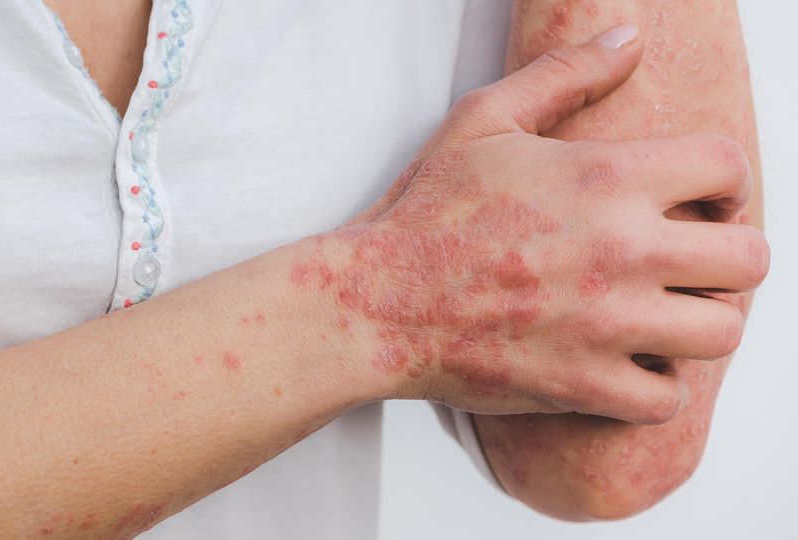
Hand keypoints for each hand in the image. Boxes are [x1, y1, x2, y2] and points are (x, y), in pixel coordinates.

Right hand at [295, 25, 769, 423]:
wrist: (377, 300)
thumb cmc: (427, 213)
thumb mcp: (486, 120)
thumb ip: (565, 74)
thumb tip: (629, 37)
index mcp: (606, 178)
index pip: (727, 169)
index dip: (723, 183)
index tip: (697, 201)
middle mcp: (621, 251)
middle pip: (748, 259)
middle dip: (726, 255)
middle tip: (686, 260)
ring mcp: (606, 324)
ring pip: (722, 332)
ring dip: (698, 321)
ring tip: (659, 313)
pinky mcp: (583, 383)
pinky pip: (665, 397)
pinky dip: (651, 383)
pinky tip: (620, 360)